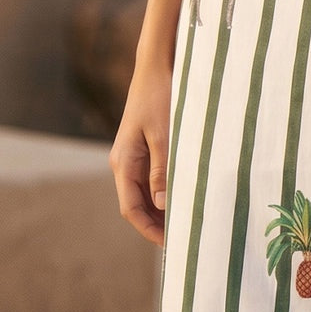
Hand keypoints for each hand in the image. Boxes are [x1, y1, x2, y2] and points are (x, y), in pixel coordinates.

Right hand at [109, 62, 172, 246]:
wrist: (156, 67)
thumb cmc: (160, 98)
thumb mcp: (164, 134)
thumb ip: (162, 170)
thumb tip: (163, 205)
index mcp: (124, 163)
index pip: (131, 208)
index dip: (149, 229)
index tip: (171, 244)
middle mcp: (125, 163)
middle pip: (137, 204)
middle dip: (157, 223)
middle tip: (184, 238)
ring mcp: (134, 155)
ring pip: (145, 192)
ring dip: (162, 208)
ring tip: (187, 221)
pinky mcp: (145, 146)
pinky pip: (153, 177)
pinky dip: (166, 190)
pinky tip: (185, 194)